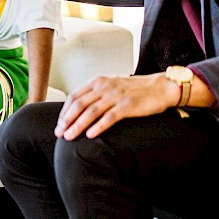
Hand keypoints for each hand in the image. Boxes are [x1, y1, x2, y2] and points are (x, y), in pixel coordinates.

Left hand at [54, 74, 178, 139]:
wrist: (160, 87)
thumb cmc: (135, 90)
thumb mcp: (111, 87)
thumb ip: (96, 95)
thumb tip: (80, 109)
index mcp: (98, 82)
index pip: (74, 97)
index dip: (64, 111)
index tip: (59, 124)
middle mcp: (104, 87)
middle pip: (79, 104)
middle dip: (66, 120)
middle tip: (59, 133)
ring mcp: (115, 96)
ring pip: (91, 112)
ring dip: (77, 125)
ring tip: (69, 137)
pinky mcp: (127, 106)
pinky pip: (109, 117)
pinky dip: (98, 127)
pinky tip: (90, 135)